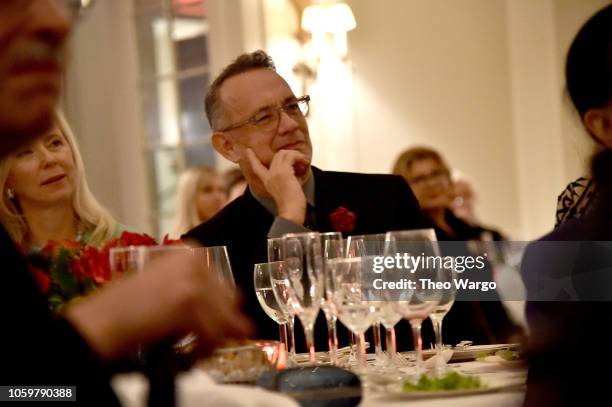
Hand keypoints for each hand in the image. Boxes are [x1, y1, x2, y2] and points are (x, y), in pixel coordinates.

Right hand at [65, 248, 252, 361]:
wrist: (102, 319)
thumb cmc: (127, 307)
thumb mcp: (167, 286)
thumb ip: (198, 292)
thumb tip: (233, 316)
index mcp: (191, 253)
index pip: (224, 286)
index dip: (221, 310)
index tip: (212, 325)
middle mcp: (196, 262)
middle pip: (231, 301)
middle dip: (222, 325)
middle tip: (204, 342)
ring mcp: (194, 281)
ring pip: (225, 321)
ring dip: (212, 341)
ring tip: (195, 350)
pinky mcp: (190, 303)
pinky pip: (213, 335)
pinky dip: (203, 350)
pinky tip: (189, 354)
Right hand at [246, 148, 309, 224]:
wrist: (291, 212)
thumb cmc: (292, 205)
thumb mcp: (286, 189)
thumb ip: (287, 179)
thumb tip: (298, 170)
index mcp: (267, 182)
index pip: (256, 167)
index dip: (252, 158)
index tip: (247, 150)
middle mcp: (269, 176)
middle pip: (277, 155)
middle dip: (290, 154)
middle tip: (301, 160)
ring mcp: (276, 173)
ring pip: (284, 153)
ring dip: (296, 155)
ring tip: (304, 161)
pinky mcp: (284, 172)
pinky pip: (292, 156)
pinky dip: (300, 157)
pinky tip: (306, 163)